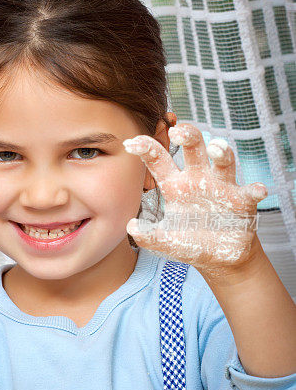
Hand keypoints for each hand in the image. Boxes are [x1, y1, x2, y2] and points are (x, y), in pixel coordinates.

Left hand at [123, 123, 267, 272]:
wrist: (219, 259)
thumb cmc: (191, 242)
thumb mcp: (166, 241)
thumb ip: (149, 236)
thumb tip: (131, 227)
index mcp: (175, 185)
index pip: (159, 160)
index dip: (146, 148)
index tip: (131, 142)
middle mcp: (198, 179)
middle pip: (193, 148)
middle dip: (187, 135)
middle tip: (177, 131)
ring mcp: (222, 187)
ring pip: (223, 161)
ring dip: (221, 151)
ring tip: (215, 148)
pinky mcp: (242, 201)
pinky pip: (250, 191)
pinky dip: (255, 189)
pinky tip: (257, 190)